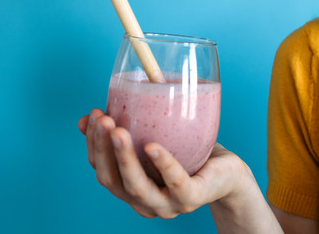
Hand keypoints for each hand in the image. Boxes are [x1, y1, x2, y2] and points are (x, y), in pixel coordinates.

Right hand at [78, 109, 249, 218]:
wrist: (227, 171)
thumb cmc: (190, 153)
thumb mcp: (156, 137)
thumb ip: (128, 129)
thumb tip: (90, 114)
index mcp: (131, 188)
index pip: (102, 169)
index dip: (92, 143)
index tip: (92, 115)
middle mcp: (144, 201)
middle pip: (112, 179)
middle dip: (102, 148)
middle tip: (103, 119)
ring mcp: (168, 204)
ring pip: (136, 185)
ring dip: (123, 157)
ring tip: (118, 130)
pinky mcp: (191, 198)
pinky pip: (175, 181)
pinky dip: (163, 163)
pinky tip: (153, 146)